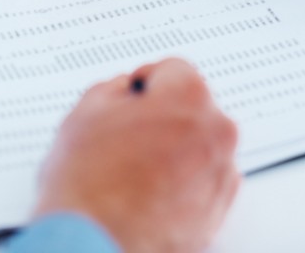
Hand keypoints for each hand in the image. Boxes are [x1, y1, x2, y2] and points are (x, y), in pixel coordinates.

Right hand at [35, 58, 239, 252]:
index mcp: (188, 97)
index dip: (144, 83)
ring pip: (199, 146)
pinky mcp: (216, 213)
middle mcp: (215, 133)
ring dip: (175, 150)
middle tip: (127, 135)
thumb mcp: (85, 113)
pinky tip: (149, 193)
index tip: (131, 98)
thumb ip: (113, 89)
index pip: (174, 69)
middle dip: (164, 116)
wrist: (91, 244)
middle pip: (192, 108)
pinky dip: (183, 183)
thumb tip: (123, 92)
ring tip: (134, 170)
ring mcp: (220, 176)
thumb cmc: (86, 185)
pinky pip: (203, 183)